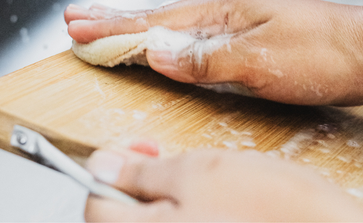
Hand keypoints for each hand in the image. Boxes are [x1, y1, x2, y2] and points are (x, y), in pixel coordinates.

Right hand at [65, 0, 362, 105]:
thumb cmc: (320, 55)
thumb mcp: (261, 60)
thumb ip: (206, 58)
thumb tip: (155, 53)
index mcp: (223, 11)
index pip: (157, 22)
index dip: (116, 28)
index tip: (80, 27)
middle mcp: (225, 11)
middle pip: (160, 16)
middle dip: (116, 19)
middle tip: (79, 18)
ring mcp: (236, 22)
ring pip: (175, 24)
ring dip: (138, 26)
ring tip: (108, 23)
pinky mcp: (247, 36)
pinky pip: (195, 36)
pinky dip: (168, 38)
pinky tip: (161, 40)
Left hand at [84, 147, 362, 221]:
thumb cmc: (266, 203)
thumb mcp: (198, 171)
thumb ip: (141, 173)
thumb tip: (101, 164)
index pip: (96, 204)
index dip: (111, 168)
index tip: (136, 147)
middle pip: (122, 215)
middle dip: (137, 178)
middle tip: (164, 154)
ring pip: (152, 219)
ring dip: (161, 190)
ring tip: (194, 172)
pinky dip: (182, 206)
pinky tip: (206, 192)